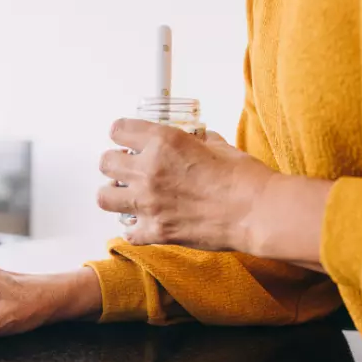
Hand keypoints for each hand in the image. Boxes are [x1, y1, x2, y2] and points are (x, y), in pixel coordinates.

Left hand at [97, 119, 275, 250]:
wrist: (257, 212)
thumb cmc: (244, 179)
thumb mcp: (216, 145)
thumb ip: (194, 141)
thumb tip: (192, 140)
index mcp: (163, 142)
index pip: (118, 130)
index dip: (121, 134)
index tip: (125, 139)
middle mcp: (149, 170)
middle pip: (105, 162)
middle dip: (115, 163)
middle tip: (127, 168)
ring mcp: (149, 203)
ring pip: (104, 197)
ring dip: (114, 195)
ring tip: (128, 196)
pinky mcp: (155, 231)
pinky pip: (128, 232)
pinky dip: (134, 229)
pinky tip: (145, 224)